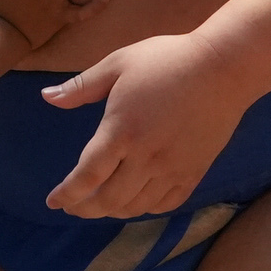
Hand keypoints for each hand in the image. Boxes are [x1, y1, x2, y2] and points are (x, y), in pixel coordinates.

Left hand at [39, 33, 248, 218]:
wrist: (224, 67)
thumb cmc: (167, 60)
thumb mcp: (118, 64)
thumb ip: (81, 86)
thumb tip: (46, 98)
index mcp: (121, 131)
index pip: (86, 176)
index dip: (67, 194)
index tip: (53, 202)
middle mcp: (145, 157)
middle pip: (108, 200)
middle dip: (85, 208)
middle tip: (73, 206)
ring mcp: (172, 168)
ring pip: (136, 206)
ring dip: (113, 210)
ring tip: (101, 203)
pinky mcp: (194, 172)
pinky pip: (167, 204)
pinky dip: (146, 208)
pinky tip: (136, 199)